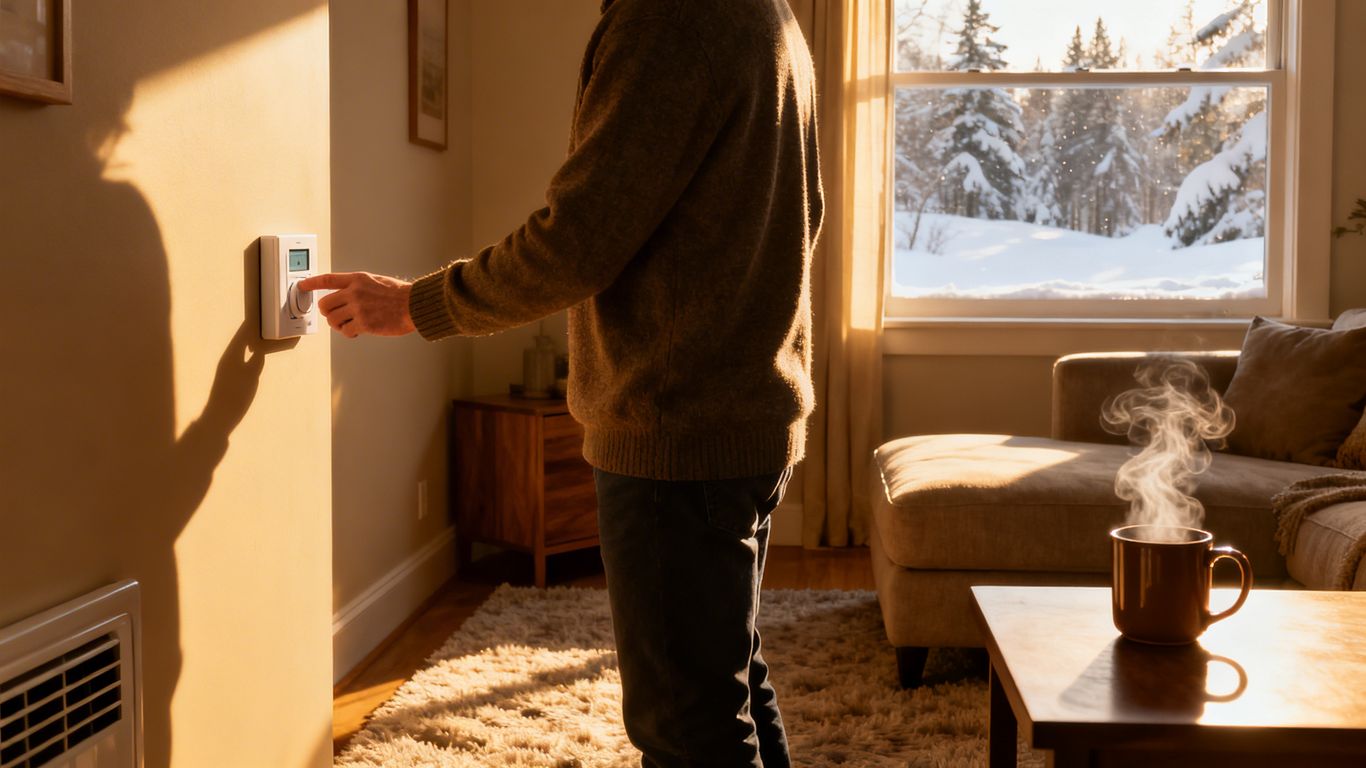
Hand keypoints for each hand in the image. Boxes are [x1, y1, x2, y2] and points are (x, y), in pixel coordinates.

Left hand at [297, 271, 416, 338]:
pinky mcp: (364, 323)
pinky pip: (345, 331)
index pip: (327, 279)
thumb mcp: (376, 281)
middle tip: (336, 316)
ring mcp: (358, 308)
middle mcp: (354, 292)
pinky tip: (358, 331)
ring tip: (349, 324)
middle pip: (325, 304)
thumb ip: (358, 287)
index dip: (311, 283)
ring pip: (332, 320)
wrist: (414, 304)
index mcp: (357, 279)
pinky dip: (349, 333)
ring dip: (338, 324)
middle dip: (327, 312)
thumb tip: (344, 296)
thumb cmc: (399, 294)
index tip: (301, 286)